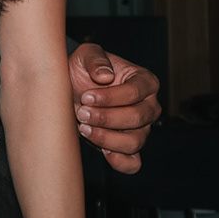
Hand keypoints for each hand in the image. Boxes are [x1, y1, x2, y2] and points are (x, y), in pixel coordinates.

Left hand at [67, 43, 159, 174]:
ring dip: (107, 138)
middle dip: (106, 118)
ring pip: (134, 141)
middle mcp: (148, 106)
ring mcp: (140, 129)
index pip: (136, 92)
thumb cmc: (82, 70)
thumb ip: (95, 58)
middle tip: (82, 113)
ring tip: (83, 128)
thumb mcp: (84, 55)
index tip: (86, 96)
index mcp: (144, 81)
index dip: (111, 97)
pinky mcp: (127, 147)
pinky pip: (132, 163)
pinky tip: (103, 154)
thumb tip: (105, 76)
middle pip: (137, 118)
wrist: (70, 88)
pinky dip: (120, 162)